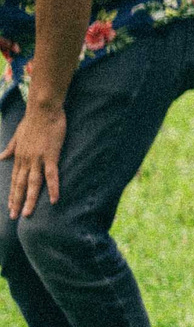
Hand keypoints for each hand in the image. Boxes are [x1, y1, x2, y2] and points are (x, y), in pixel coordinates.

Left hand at [4, 100, 65, 216]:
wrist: (42, 109)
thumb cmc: (33, 120)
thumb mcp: (18, 135)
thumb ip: (10, 147)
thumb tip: (1, 157)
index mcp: (19, 156)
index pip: (14, 179)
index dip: (12, 193)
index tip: (10, 206)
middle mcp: (25, 160)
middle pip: (20, 185)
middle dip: (17, 201)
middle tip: (15, 216)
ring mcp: (37, 159)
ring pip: (32, 183)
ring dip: (30, 199)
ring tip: (28, 213)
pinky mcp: (50, 155)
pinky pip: (52, 175)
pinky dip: (53, 188)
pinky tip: (55, 199)